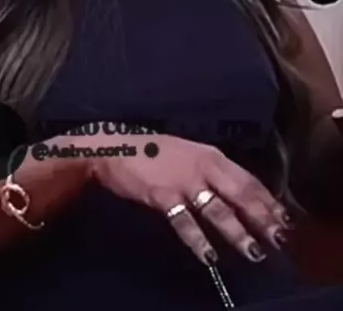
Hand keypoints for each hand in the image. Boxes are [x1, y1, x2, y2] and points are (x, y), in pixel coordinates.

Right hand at [90, 134, 291, 265]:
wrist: (117, 146)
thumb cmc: (155, 151)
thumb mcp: (190, 154)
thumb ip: (212, 172)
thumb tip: (238, 196)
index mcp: (211, 155)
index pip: (247, 179)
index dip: (267, 200)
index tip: (285, 218)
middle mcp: (203, 167)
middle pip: (240, 194)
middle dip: (262, 217)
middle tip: (279, 238)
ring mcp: (183, 182)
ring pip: (218, 210)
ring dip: (238, 232)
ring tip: (254, 251)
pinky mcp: (163, 196)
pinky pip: (185, 223)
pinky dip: (199, 240)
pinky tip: (210, 256)